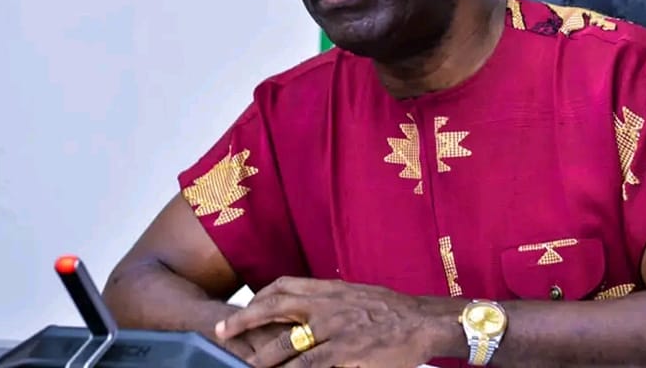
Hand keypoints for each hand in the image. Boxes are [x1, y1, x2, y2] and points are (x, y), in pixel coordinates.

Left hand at [214, 277, 434, 367]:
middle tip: (222, 332)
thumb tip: (310, 309)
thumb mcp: (357, 296)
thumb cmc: (392, 311)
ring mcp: (335, 330)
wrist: (423, 321)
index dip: (259, 298)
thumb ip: (331, 301)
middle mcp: (327, 305)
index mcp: (329, 289)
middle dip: (245, 320)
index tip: (243, 308)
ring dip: (263, 357)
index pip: (284, 286)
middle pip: (275, 308)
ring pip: (288, 344)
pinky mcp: (346, 353)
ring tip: (246, 366)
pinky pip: (311, 365)